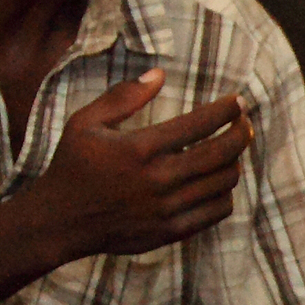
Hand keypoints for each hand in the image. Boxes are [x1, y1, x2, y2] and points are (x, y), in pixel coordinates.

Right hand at [28, 69, 253, 261]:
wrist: (59, 221)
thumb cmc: (72, 166)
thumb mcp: (86, 122)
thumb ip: (123, 96)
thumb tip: (159, 73)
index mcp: (140, 149)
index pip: (200, 124)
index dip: (227, 110)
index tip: (238, 102)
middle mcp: (158, 179)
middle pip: (221, 153)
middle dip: (241, 133)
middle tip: (245, 123)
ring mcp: (166, 208)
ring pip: (223, 183)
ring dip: (234, 163)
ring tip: (232, 151)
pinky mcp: (170, 231)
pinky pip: (216, 212)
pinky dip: (225, 194)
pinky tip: (218, 182)